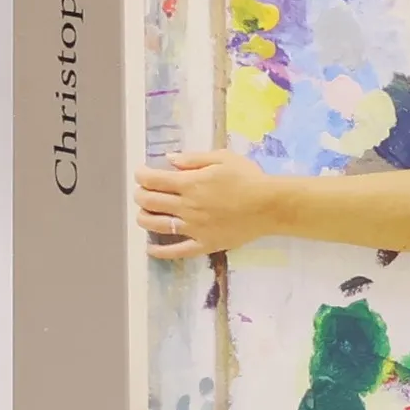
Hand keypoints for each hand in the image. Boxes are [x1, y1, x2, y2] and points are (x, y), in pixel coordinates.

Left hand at [136, 150, 281, 258]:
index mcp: (190, 183)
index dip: (141, 176)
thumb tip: (169, 159)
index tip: (140, 174)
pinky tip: (150, 248)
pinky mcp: (203, 244)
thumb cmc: (248, 178)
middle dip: (140, 195)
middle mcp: (186, 206)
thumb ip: (193, 159)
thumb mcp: (222, 158)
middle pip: (150, 202)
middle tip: (141, 192)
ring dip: (144, 218)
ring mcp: (193, 228)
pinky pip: (177, 251)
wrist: (269, 205)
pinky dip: (160, 251)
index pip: (154, 180)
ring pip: (157, 225)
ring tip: (143, 214)